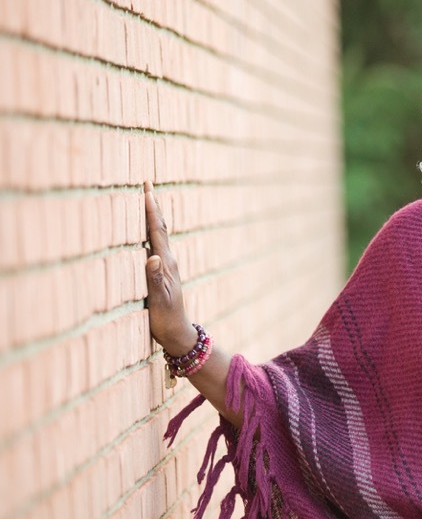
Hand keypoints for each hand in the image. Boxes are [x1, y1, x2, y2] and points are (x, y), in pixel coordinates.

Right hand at [144, 182, 195, 355]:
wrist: (178, 334)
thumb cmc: (166, 319)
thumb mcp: (158, 300)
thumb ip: (154, 279)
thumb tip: (153, 256)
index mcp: (167, 263)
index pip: (157, 231)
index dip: (151, 210)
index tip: (147, 189)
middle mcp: (168, 261)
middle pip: (160, 228)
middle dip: (153, 206)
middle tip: (147, 184)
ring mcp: (167, 267)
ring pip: (159, 236)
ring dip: (153, 217)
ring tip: (148, 201)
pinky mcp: (163, 274)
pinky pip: (157, 246)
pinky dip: (151, 233)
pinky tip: (147, 232)